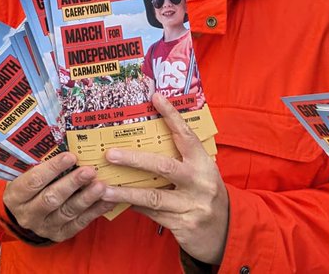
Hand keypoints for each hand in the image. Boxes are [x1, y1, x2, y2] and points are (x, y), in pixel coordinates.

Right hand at [2, 151, 117, 242]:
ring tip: (101, 185)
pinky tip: (107, 200)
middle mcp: (28, 214)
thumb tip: (65, 144)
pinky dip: (95, 211)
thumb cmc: (27, 186)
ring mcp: (44, 227)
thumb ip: (39, 163)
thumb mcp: (24, 174)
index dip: (53, 168)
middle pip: (51, 198)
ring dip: (86, 198)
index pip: (34, 181)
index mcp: (16, 196)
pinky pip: (79, 223)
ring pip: (68, 212)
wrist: (24, 213)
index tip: (70, 156)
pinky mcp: (60, 234)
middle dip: (72, 184)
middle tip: (90, 170)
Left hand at [101, 93, 229, 263]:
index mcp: (203, 163)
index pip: (186, 135)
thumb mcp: (201, 171)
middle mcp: (199, 182)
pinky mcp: (183, 225)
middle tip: (109, 154)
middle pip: (163, 166)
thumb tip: (148, 136)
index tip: (156, 98)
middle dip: (134, 159)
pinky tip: (118, 201)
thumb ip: (181, 157)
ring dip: (125, 192)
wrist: (226, 230)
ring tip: (102, 188)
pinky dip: (134, 206)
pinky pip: (153, 214)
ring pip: (152, 197)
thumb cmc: (205, 192)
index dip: (171, 116)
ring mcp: (192, 205)